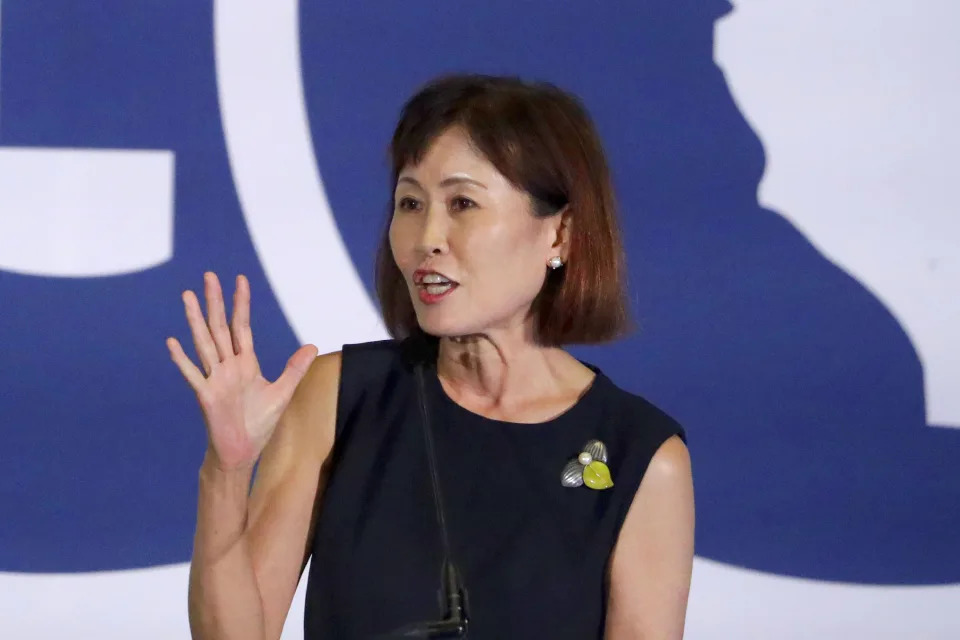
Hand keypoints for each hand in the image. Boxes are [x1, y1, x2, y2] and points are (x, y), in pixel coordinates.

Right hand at [166, 272, 317, 470]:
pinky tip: (172, 342)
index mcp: (245, 362)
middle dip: (215, 301)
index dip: (241, 303)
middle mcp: (227, 366)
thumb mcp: (283, 392)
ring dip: (195, 320)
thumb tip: (312, 346)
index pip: (242, 326)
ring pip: (204, 343)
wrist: (243, 451)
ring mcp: (215, 379)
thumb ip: (295, 368)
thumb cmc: (259, 423)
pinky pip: (193, 375)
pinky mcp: (206, 396)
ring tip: (187, 296)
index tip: (240, 280)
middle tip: (209, 275)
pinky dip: (182, 359)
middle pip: (220, 327)